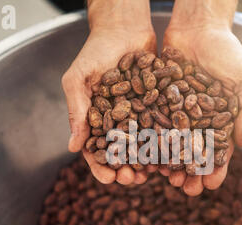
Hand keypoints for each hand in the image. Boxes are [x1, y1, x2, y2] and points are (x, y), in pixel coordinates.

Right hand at [61, 0, 156, 184]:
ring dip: (146, 162)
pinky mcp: (156, 107)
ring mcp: (137, 116)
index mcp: (94, 121)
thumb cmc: (95, 51)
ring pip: (142, 147)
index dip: (101, 167)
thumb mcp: (78, 80)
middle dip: (126, 170)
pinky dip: (164, 143)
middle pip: (121, 155)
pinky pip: (160, 129)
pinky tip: (170, 153)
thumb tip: (72, 147)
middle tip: (134, 179)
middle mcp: (116, 122)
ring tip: (153, 172)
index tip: (109, 179)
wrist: (124, 28)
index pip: (95, 151)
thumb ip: (77, 111)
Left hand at [161, 0, 241, 195]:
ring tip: (167, 180)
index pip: (220, 151)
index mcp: (221, 121)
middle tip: (187, 190)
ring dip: (171, 164)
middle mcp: (198, 121)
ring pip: (173, 145)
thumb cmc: (229, 53)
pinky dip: (152, 142)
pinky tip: (148, 157)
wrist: (199, 27)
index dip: (217, 169)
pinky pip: (154, 126)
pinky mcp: (159, 103)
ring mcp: (177, 113)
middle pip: (194, 154)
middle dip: (191, 173)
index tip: (212, 185)